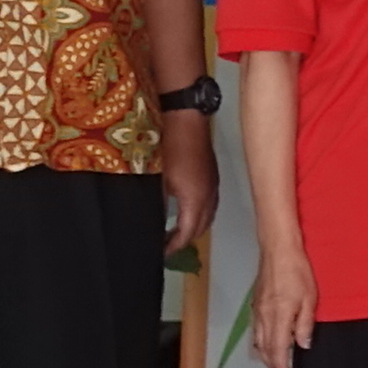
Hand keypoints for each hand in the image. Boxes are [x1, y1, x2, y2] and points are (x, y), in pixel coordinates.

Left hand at [157, 115, 215, 258]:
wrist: (185, 114)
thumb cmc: (170, 143)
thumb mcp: (157, 178)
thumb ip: (158, 204)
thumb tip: (153, 220)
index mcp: (196, 199)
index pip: (187, 233)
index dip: (174, 246)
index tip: (161, 252)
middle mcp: (209, 195)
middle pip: (201, 228)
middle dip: (185, 239)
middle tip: (167, 245)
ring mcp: (213, 183)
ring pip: (208, 215)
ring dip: (194, 226)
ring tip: (175, 232)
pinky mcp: (212, 174)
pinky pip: (210, 203)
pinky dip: (199, 213)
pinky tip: (186, 210)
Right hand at [249, 240, 320, 367]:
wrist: (278, 250)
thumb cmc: (298, 272)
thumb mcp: (309, 299)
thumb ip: (305, 324)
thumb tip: (302, 346)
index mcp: (279, 317)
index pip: (277, 350)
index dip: (281, 367)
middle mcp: (264, 317)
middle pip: (264, 349)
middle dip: (271, 366)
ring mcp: (258, 310)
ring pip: (258, 340)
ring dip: (265, 356)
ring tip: (273, 366)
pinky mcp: (256, 303)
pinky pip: (256, 330)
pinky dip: (261, 342)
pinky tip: (266, 344)